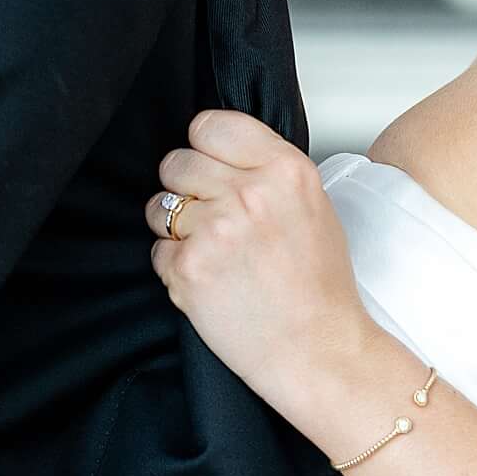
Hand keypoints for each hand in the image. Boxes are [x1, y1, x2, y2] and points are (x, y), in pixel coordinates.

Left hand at [146, 109, 370, 433]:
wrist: (317, 350)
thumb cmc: (318, 288)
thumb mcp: (312, 206)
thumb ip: (267, 171)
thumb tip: (220, 156)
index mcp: (285, 169)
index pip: (210, 125)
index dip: (202, 148)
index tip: (207, 167)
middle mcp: (250, 193)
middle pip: (177, 162)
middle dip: (184, 187)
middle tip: (208, 217)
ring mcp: (216, 230)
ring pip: (159, 207)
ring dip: (174, 228)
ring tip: (208, 251)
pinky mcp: (190, 269)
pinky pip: (158, 252)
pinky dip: (175, 268)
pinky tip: (209, 282)